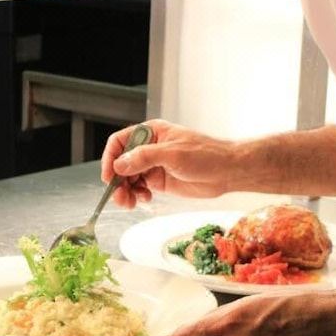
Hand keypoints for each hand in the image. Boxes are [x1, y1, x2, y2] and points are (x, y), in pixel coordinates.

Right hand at [101, 119, 241, 208]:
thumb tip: (120, 165)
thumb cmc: (205, 155)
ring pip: (128, 178)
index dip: (111, 159)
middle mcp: (149, 148)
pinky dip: (137, 196)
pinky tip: (144, 199)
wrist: (226, 172)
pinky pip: (139, 188)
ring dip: (125, 191)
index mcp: (150, 133)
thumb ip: (144, 158)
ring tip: (130, 203)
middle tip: (120, 197)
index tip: (110, 176)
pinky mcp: (159, 180)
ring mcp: (153, 165)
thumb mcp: (172, 154)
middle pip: (121, 163)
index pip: (120, 142)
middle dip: (118, 181)